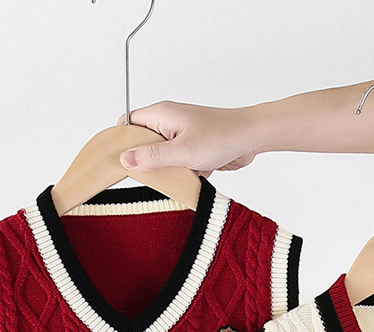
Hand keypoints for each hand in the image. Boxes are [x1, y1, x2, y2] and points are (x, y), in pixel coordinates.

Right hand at [118, 101, 257, 175]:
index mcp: (161, 115)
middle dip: (148, 161)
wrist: (252, 138)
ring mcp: (182, 137)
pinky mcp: (194, 150)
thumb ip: (153, 156)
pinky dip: (185, 173)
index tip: (122, 161)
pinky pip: (180, 164)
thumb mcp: (182, 151)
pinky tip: (195, 176)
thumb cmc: (222, 136)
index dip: (123, 142)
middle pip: (145, 144)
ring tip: (180, 174)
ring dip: (170, 170)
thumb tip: (125, 159)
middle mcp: (169, 123)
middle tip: (153, 174)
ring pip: (164, 157)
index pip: (129, 124)